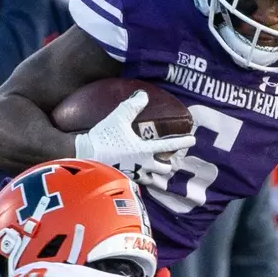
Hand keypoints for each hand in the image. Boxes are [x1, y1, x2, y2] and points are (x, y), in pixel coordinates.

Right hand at [73, 91, 193, 185]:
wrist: (84, 157)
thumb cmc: (103, 138)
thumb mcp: (118, 117)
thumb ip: (133, 105)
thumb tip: (143, 95)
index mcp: (144, 150)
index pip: (170, 146)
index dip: (183, 141)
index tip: (193, 140)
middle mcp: (143, 165)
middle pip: (166, 168)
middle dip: (168, 163)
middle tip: (167, 157)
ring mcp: (134, 176)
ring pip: (154, 178)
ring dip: (156, 173)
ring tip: (154, 167)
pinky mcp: (125, 182)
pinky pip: (139, 182)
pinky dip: (142, 178)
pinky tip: (136, 173)